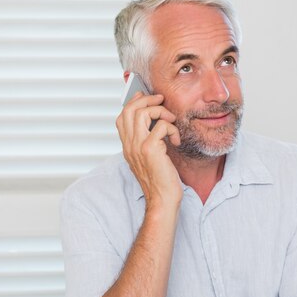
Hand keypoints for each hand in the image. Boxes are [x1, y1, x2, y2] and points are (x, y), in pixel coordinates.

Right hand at [116, 92, 182, 207]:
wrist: (162, 199)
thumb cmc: (160, 180)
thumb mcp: (150, 157)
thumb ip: (147, 140)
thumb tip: (155, 121)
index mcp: (127, 146)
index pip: (121, 116)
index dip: (133, 102)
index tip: (146, 97)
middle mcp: (129, 145)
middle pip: (129, 109)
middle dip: (147, 100)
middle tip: (162, 101)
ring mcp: (137, 146)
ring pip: (142, 112)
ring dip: (161, 111)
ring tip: (171, 120)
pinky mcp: (150, 149)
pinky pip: (161, 126)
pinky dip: (172, 129)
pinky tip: (175, 141)